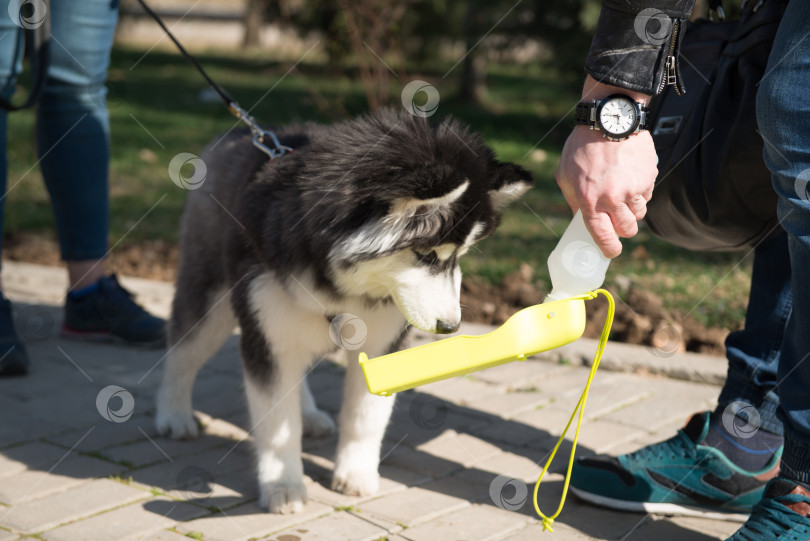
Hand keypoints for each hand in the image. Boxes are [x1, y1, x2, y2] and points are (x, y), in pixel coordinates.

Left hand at [555, 76, 657, 258]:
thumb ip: (573, 199)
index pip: (602, 235)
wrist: (609, 119)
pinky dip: (640, 190)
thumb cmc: (582, 147)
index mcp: (590, 200)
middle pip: (628, 229)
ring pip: (640, 213)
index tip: (611, 252)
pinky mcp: (649, 176)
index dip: (609, 248)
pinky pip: (647, 194)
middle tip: (619, 221)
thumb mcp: (565, 174)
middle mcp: (613, 198)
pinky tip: (629, 175)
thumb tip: (581, 219)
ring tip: (622, 191)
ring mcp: (634, 188)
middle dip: (624, 229)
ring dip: (632, 209)